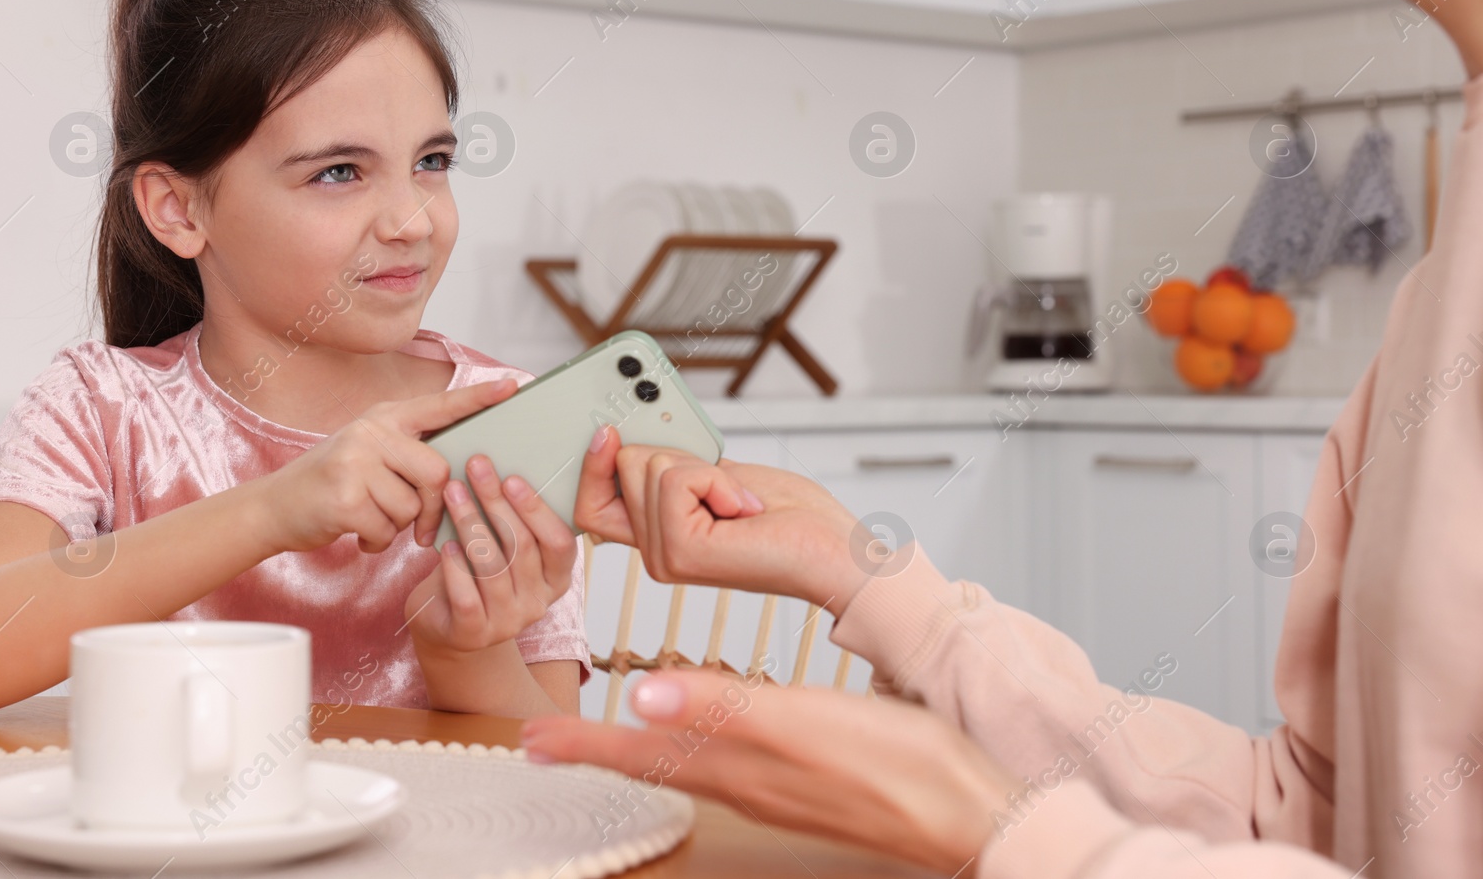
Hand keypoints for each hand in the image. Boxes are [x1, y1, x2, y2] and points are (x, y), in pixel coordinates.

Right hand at [254, 378, 517, 556]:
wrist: (273, 508)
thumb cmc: (334, 485)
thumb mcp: (369, 454)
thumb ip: (408, 453)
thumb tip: (461, 474)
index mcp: (384, 418)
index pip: (439, 405)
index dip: (478, 398)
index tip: (514, 387)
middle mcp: (370, 432)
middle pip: (436, 472)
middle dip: (433, 507)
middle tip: (421, 528)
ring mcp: (354, 461)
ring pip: (412, 506)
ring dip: (397, 526)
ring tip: (370, 519)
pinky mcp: (343, 497)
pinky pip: (386, 529)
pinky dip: (376, 541)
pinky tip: (356, 533)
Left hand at [403, 454, 577, 655]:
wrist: (446, 624)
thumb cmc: (476, 574)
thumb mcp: (502, 549)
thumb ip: (510, 522)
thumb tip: (497, 466)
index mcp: (556, 578)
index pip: (559, 543)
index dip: (537, 509)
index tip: (511, 477)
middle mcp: (538, 602)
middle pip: (522, 546)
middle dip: (496, 502)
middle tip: (476, 468)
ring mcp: (507, 622)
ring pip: (492, 567)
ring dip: (470, 523)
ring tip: (453, 492)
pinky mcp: (473, 634)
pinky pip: (466, 597)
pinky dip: (455, 568)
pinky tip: (445, 546)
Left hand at [520, 670, 1017, 873]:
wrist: (972, 811)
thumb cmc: (902, 766)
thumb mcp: (808, 723)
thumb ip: (725, 707)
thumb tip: (643, 694)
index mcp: (740, 762)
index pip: (640, 753)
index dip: (584, 742)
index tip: (533, 739)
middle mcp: (748, 781)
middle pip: (653, 764)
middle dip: (597, 750)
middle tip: (546, 742)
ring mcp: (776, 788)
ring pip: (686, 767)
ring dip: (638, 750)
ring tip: (606, 736)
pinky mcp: (805, 785)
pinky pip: (727, 770)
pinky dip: (693, 751)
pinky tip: (699, 742)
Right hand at [573, 426, 873, 616]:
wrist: (835, 552)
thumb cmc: (792, 516)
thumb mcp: (718, 477)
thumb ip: (671, 468)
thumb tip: (632, 436)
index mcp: (659, 537)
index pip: (589, 503)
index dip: (589, 464)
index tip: (605, 430)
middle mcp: (653, 554)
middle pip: (626, 463)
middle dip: (679, 455)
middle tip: (723, 485)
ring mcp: (663, 557)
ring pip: (652, 465)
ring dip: (706, 469)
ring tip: (738, 500)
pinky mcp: (680, 552)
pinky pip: (676, 479)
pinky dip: (717, 479)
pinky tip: (743, 508)